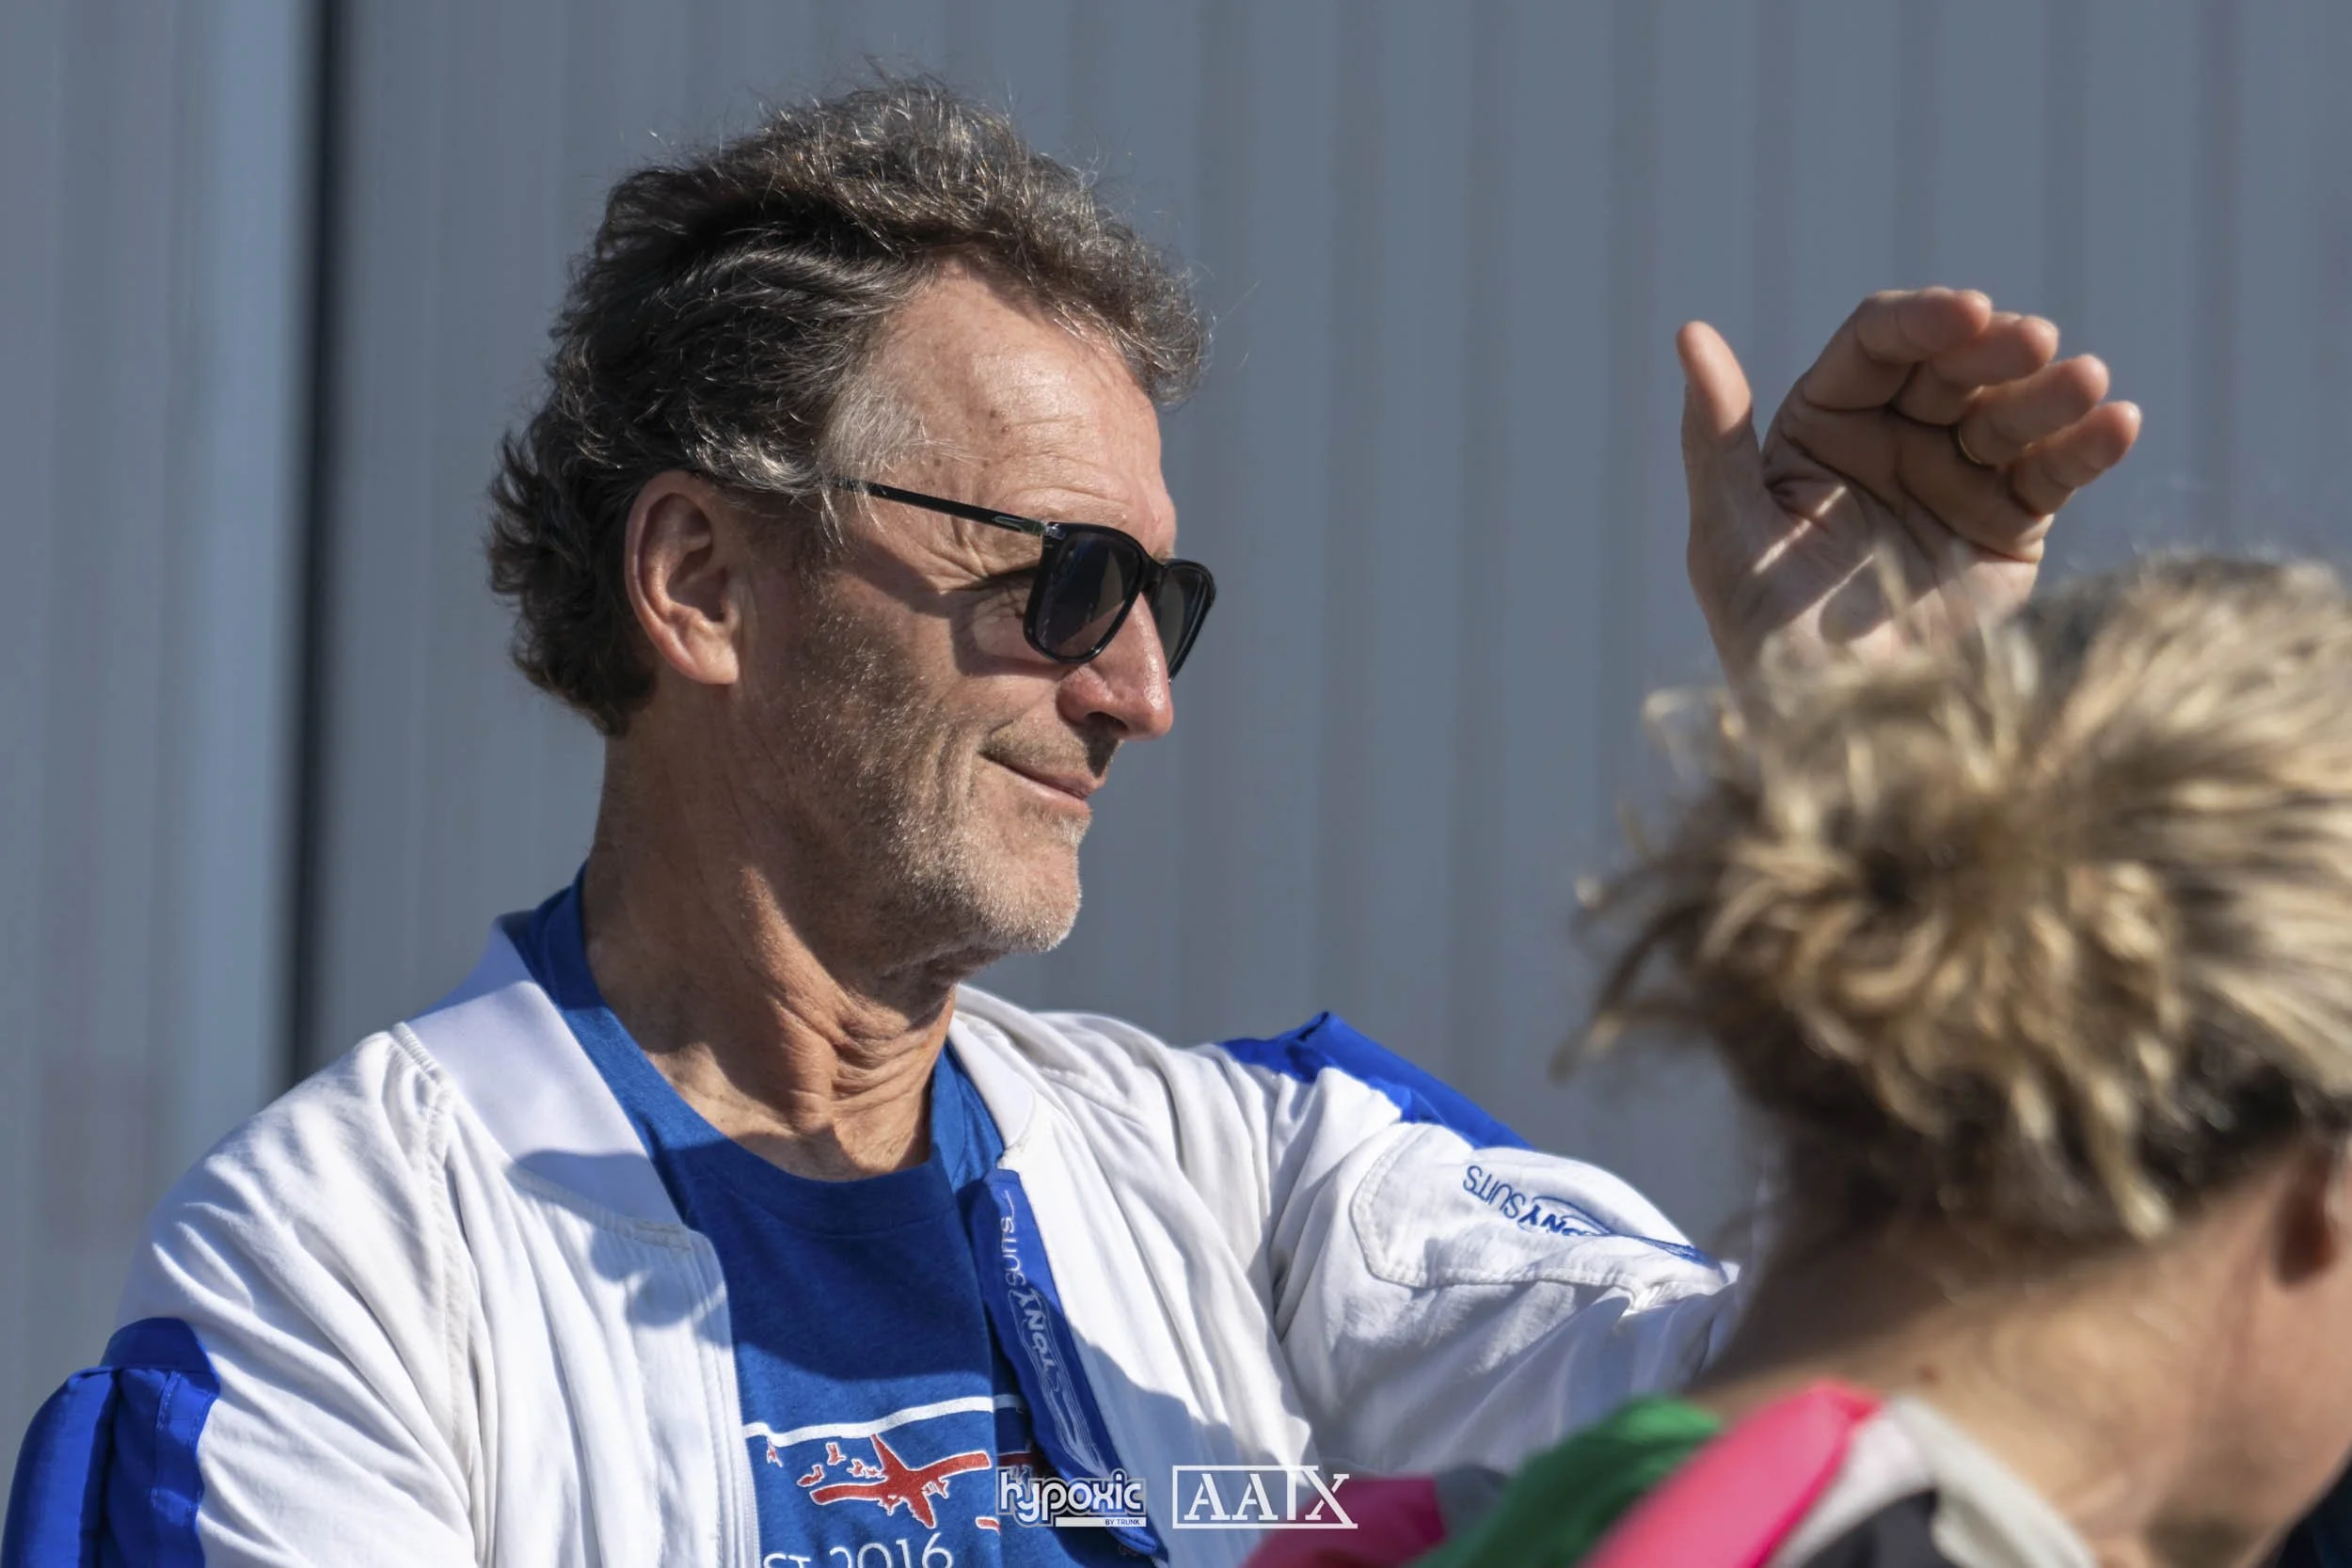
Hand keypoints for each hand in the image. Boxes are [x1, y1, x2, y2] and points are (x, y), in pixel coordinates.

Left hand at [1680, 288, 2141, 678]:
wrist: (1837, 730)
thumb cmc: (1763, 637)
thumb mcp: (1728, 534)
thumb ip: (1714, 435)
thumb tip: (1689, 331)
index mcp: (1821, 426)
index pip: (1877, 347)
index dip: (1922, 321)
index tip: (1967, 312)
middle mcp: (1892, 441)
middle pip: (1953, 368)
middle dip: (1995, 349)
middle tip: (2034, 344)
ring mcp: (1955, 480)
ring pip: (2010, 414)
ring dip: (2051, 393)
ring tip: (2086, 383)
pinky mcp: (2010, 528)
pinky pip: (2052, 475)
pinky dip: (2088, 446)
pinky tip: (2117, 424)